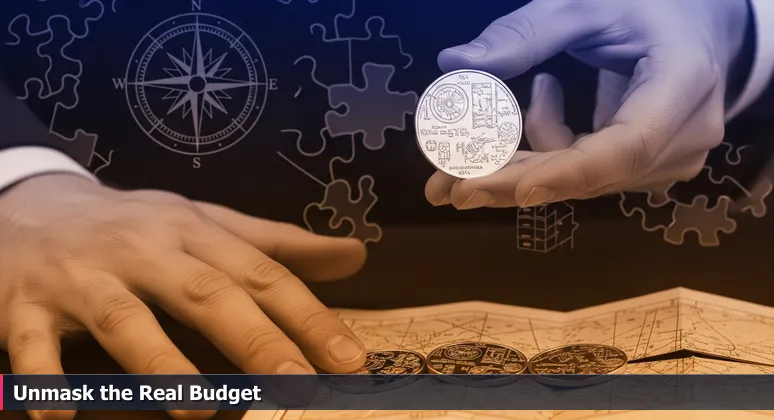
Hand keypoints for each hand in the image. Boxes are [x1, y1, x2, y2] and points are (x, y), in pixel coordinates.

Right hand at [0, 174, 367, 419]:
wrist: (34, 201)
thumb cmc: (139, 225)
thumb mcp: (209, 224)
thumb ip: (281, 245)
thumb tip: (357, 255)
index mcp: (194, 233)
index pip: (262, 275)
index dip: (308, 316)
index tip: (349, 360)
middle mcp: (145, 250)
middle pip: (206, 294)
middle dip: (256, 341)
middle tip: (300, 386)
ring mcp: (84, 275)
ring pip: (124, 318)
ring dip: (160, 362)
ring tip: (195, 409)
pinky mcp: (24, 301)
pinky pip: (31, 343)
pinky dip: (43, 379)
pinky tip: (59, 417)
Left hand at [426, 0, 749, 207]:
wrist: (700, 29)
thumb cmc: (649, 9)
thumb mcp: (588, 5)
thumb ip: (526, 33)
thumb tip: (456, 62)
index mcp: (682, 87)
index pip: (622, 147)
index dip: (555, 172)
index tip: (488, 186)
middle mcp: (682, 139)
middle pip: (586, 175)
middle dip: (507, 180)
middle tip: (440, 187)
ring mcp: (666, 162)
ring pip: (577, 177)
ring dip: (520, 159)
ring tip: (491, 114)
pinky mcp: (644, 169)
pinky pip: (582, 170)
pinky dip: (547, 146)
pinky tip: (543, 96)